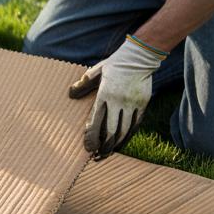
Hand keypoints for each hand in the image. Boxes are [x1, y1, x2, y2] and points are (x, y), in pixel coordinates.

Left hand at [67, 37, 163, 158]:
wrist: (139, 57)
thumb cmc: (114, 65)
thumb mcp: (96, 72)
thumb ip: (83, 84)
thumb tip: (70, 94)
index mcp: (104, 94)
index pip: (96, 120)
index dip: (91, 137)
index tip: (88, 148)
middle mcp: (118, 101)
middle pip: (111, 131)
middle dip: (104, 146)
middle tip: (97, 156)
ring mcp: (132, 104)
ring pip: (125, 131)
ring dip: (116, 145)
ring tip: (108, 153)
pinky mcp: (143, 105)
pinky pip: (136, 125)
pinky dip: (128, 136)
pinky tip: (122, 143)